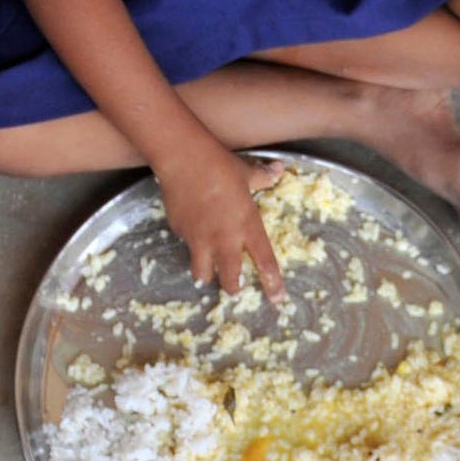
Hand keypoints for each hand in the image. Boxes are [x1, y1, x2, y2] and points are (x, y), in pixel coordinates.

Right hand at [155, 147, 286, 298]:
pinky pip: (187, 245)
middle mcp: (225, 239)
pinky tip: (192, 229)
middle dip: (233, 288)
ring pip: (202, 273)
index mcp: (247, 226)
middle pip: (230, 279)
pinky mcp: (180, 232)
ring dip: (206, 275)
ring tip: (207, 272)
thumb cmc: (220, 166)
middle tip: (235, 288)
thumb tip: (278, 170)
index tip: (277, 299)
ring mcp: (200, 239)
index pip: (264, 261)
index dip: (272, 283)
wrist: (184, 161)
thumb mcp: (247, 172)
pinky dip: (191, 244)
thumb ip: (264, 177)